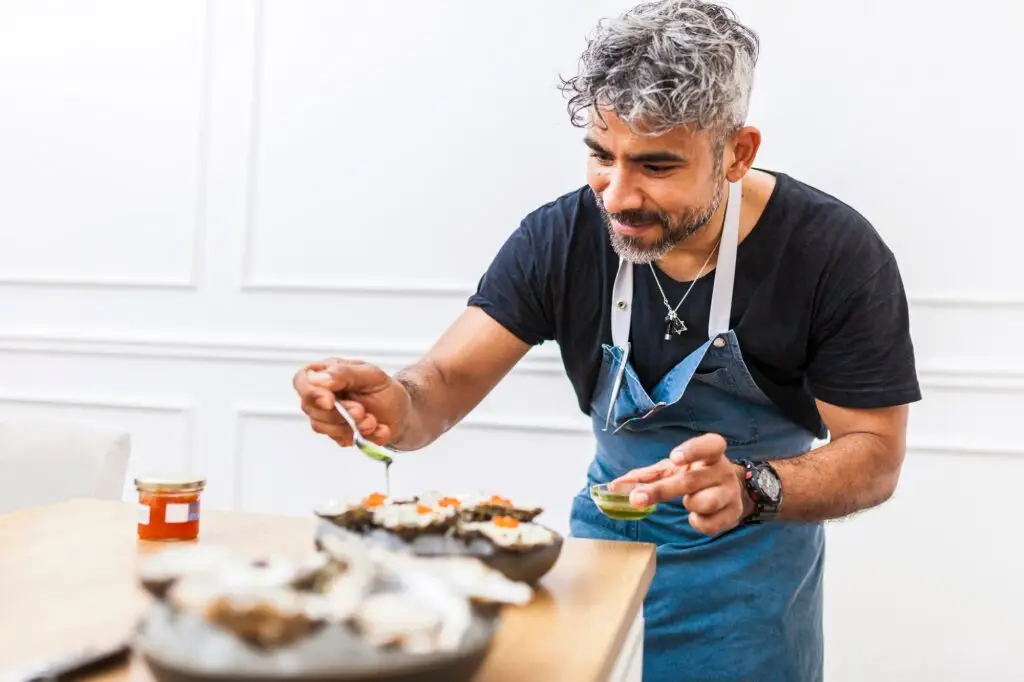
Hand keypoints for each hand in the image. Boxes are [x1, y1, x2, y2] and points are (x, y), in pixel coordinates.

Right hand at [292, 358, 410, 447]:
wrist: (401, 411)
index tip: (329, 401)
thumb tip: (319, 379)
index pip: (302, 381)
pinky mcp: (337, 435)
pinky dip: (363, 437)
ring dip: (350, 426)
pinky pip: (341, 440)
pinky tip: (378, 430)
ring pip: (322, 427)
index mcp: (325, 374)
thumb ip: (345, 373)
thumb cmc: (383, 388)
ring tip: (373, 421)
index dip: (311, 392)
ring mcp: (326, 418)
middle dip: (338, 412)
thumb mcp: (371, 374)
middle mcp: (321, 396)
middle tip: (362, 411)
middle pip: (310, 407)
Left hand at [610, 433, 753, 534]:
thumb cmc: (694, 475)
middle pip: (692, 480)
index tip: (674, 457)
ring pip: (706, 502)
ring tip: (688, 502)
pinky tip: (696, 516)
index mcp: (711, 453)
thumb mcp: (672, 470)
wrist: (729, 492)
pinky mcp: (733, 514)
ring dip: (689, 504)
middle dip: (662, 491)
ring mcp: (730, 492)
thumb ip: (645, 476)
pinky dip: (698, 523)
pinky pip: (711, 524)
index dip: (693, 450)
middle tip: (636, 499)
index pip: (710, 444)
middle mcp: (723, 470)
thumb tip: (615, 486)